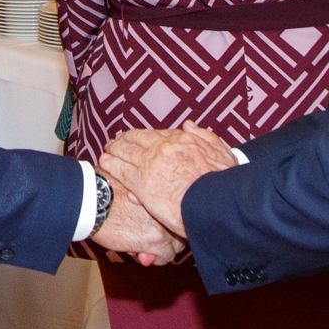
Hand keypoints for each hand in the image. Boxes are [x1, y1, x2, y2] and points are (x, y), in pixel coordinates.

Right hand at [90, 181, 181, 264]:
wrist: (91, 199)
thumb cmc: (101, 192)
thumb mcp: (125, 191)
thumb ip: (138, 208)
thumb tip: (144, 224)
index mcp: (160, 192)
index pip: (175, 211)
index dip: (166, 223)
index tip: (155, 227)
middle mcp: (166, 207)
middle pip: (179, 229)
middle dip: (167, 239)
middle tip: (151, 242)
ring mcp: (163, 224)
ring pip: (176, 245)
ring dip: (162, 250)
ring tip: (146, 250)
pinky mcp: (155, 240)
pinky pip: (165, 257)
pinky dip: (156, 259)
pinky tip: (143, 255)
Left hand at [99, 121, 237, 238]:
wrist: (215, 203)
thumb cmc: (223, 182)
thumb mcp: (222, 152)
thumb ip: (205, 137)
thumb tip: (188, 125)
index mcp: (183, 140)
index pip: (158, 134)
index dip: (146, 136)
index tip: (140, 137)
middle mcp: (164, 147)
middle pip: (139, 138)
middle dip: (126, 139)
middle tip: (117, 140)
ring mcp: (151, 163)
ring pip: (126, 151)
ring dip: (115, 148)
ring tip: (108, 149)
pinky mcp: (141, 182)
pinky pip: (121, 169)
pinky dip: (111, 163)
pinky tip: (105, 162)